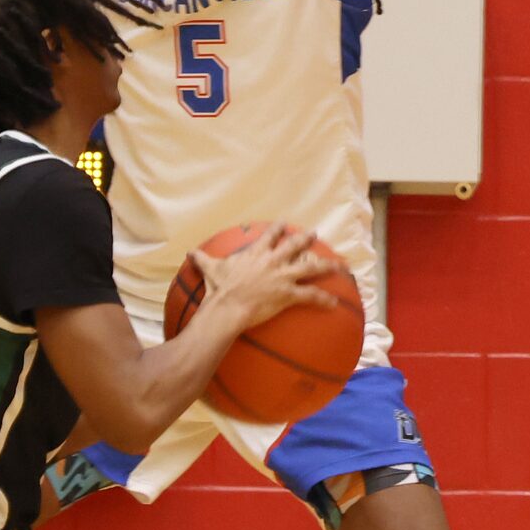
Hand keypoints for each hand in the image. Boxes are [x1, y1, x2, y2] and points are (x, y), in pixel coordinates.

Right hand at [191, 225, 342, 333]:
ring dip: (326, 266)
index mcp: (256, 254)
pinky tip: (334, 302)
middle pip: (294, 246)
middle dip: (305, 238)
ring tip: (340, 265)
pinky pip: (310, 296)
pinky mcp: (288, 293)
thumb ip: (203, 259)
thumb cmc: (219, 289)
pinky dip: (323, 299)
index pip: (270, 236)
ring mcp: (282, 277)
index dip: (278, 228)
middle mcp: (273, 261)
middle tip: (314, 233)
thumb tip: (190, 252)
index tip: (284, 222)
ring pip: (310, 268)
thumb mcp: (210, 270)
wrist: (227, 306)